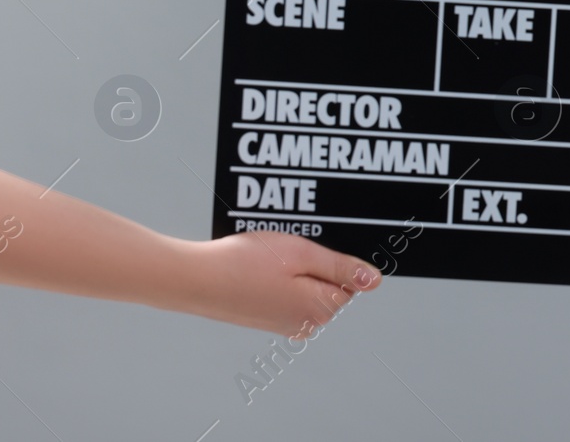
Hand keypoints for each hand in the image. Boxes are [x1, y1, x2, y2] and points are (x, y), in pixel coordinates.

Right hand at [179, 230, 381, 337]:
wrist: (194, 279)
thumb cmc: (246, 263)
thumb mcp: (303, 254)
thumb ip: (342, 269)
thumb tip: (374, 281)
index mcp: (319, 309)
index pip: (350, 279)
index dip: (330, 256)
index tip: (308, 245)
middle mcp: (304, 324)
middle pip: (327, 282)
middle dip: (312, 261)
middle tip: (285, 247)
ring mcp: (282, 323)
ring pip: (304, 284)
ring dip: (292, 266)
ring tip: (267, 254)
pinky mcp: (265, 318)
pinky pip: (283, 290)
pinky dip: (276, 274)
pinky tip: (257, 264)